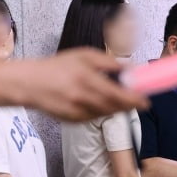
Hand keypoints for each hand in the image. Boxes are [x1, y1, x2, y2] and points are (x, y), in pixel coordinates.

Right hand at [18, 51, 149, 121]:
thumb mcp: (84, 55)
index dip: (134, 100)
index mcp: (86, 79)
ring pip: (106, 114)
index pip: (117, 95)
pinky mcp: (73, 121)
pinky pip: (94, 118)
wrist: (30, 84)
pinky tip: (98, 102)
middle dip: (128, 105)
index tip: (146, 100)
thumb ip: (108, 62)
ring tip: (117, 98)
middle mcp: (82, 98)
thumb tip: (130, 67)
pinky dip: (101, 111)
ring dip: (115, 108)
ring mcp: (77, 111)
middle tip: (137, 100)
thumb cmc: (57, 67)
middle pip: (114, 107)